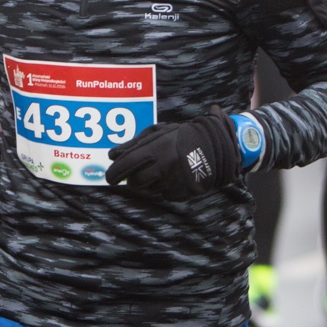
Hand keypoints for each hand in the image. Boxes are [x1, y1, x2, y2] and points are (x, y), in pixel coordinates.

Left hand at [106, 105, 242, 200]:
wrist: (215, 148)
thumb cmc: (182, 136)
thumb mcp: (158, 132)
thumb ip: (133, 144)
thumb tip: (111, 155)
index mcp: (155, 150)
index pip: (125, 167)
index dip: (114, 174)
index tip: (110, 177)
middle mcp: (162, 168)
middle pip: (134, 183)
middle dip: (134, 178)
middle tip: (141, 169)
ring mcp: (172, 183)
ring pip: (149, 189)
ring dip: (150, 181)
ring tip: (163, 167)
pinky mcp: (181, 194)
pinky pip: (163, 194)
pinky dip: (163, 186)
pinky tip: (173, 174)